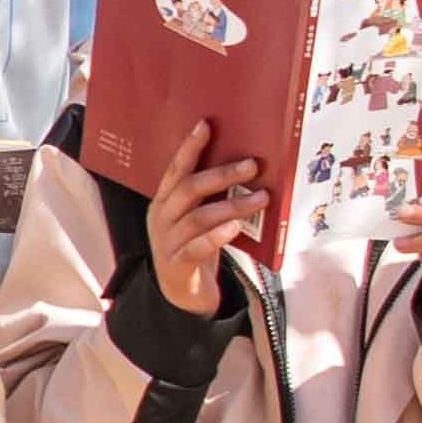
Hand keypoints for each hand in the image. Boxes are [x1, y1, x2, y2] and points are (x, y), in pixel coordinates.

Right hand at [142, 133, 269, 309]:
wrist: (181, 297)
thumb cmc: (195, 249)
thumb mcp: (197, 220)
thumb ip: (209, 198)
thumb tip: (244, 169)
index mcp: (163, 202)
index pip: (175, 170)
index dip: (190, 147)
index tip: (207, 125)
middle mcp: (161, 219)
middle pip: (188, 189)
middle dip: (221, 174)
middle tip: (252, 165)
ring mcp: (166, 243)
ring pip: (198, 218)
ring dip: (232, 206)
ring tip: (261, 198)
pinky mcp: (177, 267)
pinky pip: (196, 248)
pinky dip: (216, 236)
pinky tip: (235, 228)